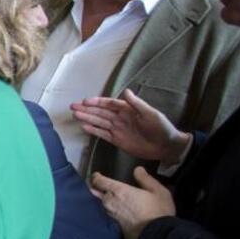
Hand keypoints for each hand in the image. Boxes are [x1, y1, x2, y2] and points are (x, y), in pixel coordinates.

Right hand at [70, 89, 190, 163]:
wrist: (166, 146)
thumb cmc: (161, 127)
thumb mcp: (150, 113)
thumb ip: (137, 104)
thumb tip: (126, 91)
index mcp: (128, 110)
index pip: (110, 104)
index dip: (98, 102)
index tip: (86, 101)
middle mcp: (120, 118)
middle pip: (101, 112)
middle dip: (87, 109)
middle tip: (73, 106)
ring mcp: (117, 129)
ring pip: (99, 122)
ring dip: (87, 118)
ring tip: (75, 114)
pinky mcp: (117, 140)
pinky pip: (102, 134)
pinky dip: (93, 130)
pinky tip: (84, 127)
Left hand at [90, 167, 174, 238]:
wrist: (157, 236)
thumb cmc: (159, 211)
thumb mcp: (158, 191)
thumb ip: (146, 179)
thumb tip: (137, 170)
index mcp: (119, 191)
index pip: (99, 181)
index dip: (96, 177)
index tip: (96, 176)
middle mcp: (110, 202)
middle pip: (95, 193)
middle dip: (95, 189)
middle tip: (97, 186)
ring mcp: (110, 215)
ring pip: (98, 205)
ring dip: (99, 201)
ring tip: (103, 198)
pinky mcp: (112, 226)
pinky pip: (104, 215)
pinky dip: (104, 211)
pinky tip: (110, 212)